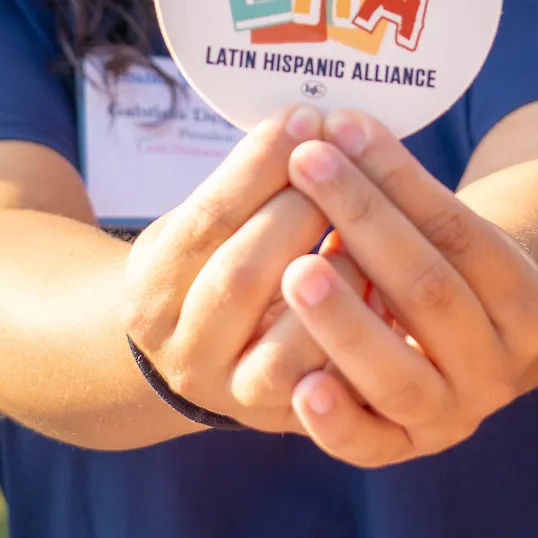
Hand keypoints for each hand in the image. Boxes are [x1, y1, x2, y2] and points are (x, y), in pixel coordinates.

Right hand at [121, 106, 336, 433]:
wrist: (195, 357)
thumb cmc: (214, 264)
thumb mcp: (206, 224)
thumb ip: (249, 186)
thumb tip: (312, 120)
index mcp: (153, 284)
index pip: (207, 220)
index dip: (259, 166)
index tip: (305, 115)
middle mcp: (183, 348)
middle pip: (240, 278)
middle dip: (299, 216)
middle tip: (344, 166)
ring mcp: (233, 394)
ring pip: (286, 351)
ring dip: (336, 288)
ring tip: (367, 240)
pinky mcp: (285, 422)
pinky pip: (328, 396)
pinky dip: (359, 341)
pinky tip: (384, 293)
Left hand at [275, 109, 537, 466]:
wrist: (461, 349)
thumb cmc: (435, 266)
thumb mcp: (439, 231)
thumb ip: (397, 191)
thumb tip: (332, 123)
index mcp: (526, 300)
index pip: (458, 230)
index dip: (398, 178)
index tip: (342, 127)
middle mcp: (499, 365)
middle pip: (429, 291)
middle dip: (364, 221)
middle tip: (307, 167)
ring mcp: (453, 415)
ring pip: (398, 373)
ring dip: (344, 321)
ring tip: (295, 271)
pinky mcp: (402, 450)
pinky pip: (368, 444)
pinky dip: (335, 420)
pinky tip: (301, 388)